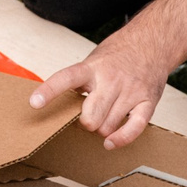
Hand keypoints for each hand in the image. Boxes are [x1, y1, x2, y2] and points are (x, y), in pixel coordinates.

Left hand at [29, 29, 175, 149]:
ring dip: (101, 130)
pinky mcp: (147, 102)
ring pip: (107, 127)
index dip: (49, 91)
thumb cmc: (117, 56)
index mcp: (92, 68)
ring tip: (104, 118)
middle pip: (90, 117)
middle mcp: (111, 80)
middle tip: (86, 117)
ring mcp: (130, 92)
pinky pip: (134, 129)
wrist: (152, 43)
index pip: (66, 78)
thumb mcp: (93, 61)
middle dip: (84, 124)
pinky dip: (120, 140)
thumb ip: (79, 82)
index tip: (34, 103)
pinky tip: (109, 142)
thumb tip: (57, 105)